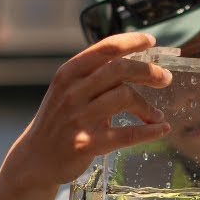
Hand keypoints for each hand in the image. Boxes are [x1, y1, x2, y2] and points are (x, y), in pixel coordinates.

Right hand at [13, 32, 172, 188]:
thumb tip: (136, 64)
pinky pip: (126, 134)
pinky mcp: (86, 143)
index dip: (132, 42)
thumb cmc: (59, 121)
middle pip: (120, 70)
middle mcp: (72, 92)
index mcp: (69, 73)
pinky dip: (149, 131)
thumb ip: (95, 77)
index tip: (151, 41)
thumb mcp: (68, 91)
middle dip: (148, 71)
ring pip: (124, 98)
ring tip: (156, 115)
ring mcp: (78, 117)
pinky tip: (161, 129)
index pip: (105, 48)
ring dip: (147, 107)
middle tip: (164, 78)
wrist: (35, 158)